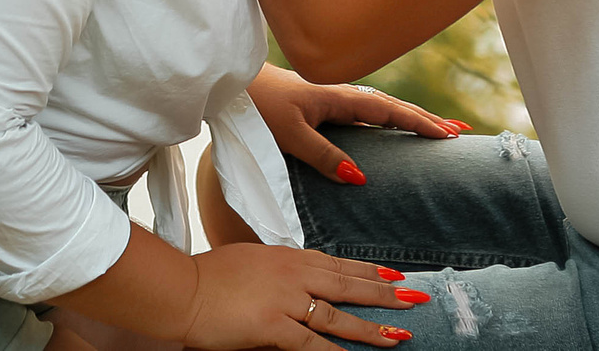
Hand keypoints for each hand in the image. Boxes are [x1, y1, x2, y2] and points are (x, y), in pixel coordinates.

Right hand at [182, 243, 421, 349]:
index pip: (337, 264)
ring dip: (372, 328)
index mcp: (287, 256)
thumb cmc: (208, 277)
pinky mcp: (274, 326)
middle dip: (385, 294)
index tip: (395, 276)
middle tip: (415, 300)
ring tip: (400, 335)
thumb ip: (277, 274)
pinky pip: (313, 344)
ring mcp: (285, 300)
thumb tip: (297, 287)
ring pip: (339, 316)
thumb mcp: (250, 263)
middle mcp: (293, 274)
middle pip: (348, 285)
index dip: (368, 272)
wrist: (182, 289)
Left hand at [249, 65, 464, 182]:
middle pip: (393, 106)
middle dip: (425, 119)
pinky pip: (365, 112)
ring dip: (409, 117)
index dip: (419, 123)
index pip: (388, 111)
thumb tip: (360, 178)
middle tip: (458, 133)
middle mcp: (340, 94)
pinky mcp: (321, 103)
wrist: (231, 84)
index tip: (448, 135)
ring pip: (381, 107)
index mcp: (337, 97)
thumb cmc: (257, 109)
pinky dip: (387, 118)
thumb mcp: (289, 136)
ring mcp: (332, 97)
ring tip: (436, 130)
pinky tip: (390, 128)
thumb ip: (323, 155)